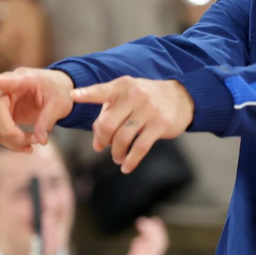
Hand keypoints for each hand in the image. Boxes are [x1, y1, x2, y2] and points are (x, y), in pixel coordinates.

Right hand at [0, 68, 74, 150]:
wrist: (56, 90)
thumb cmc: (58, 91)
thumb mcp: (60, 103)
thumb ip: (49, 119)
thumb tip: (41, 141)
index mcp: (23, 79)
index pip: (5, 80)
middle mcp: (6, 89)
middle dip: (11, 131)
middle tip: (33, 141)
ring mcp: (1, 103)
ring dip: (14, 140)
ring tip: (36, 142)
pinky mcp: (2, 116)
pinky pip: (0, 133)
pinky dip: (13, 143)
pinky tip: (28, 148)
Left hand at [71, 76, 193, 173]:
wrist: (182, 96)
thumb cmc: (147, 98)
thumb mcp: (127, 97)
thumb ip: (108, 115)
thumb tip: (97, 144)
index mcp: (123, 87)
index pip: (101, 91)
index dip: (87, 94)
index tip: (73, 96)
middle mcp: (135, 96)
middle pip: (107, 124)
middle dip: (102, 139)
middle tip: (104, 145)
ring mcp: (149, 110)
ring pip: (122, 138)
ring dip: (116, 153)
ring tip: (117, 157)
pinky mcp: (160, 124)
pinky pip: (140, 147)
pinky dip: (131, 161)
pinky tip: (126, 167)